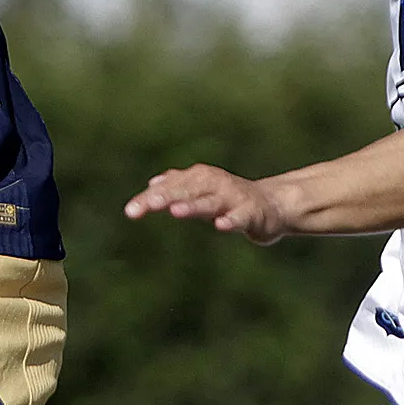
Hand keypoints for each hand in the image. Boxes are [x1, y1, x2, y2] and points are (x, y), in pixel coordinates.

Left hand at [124, 165, 294, 243]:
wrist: (273, 205)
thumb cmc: (230, 198)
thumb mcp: (202, 191)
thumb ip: (177, 187)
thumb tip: (152, 183)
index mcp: (198, 179)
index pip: (168, 189)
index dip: (148, 199)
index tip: (130, 211)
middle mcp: (214, 184)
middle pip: (185, 191)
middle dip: (165, 198)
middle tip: (146, 206)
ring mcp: (233, 198)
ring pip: (210, 202)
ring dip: (193, 206)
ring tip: (175, 212)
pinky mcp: (251, 213)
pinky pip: (240, 217)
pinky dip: (231, 220)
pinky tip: (221, 225)